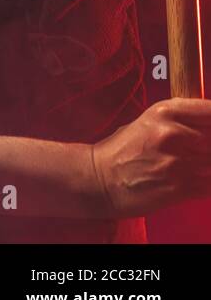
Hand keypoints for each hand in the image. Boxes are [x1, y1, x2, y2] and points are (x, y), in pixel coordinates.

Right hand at [91, 98, 210, 216]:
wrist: (99, 178)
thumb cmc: (124, 150)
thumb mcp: (150, 122)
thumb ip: (183, 122)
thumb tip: (210, 127)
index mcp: (164, 112)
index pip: (210, 112)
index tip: (210, 129)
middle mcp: (172, 133)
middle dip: (209, 147)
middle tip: (200, 152)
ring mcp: (177, 162)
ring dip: (209, 166)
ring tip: (197, 166)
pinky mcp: (180, 187)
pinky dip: (208, 183)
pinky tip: (198, 180)